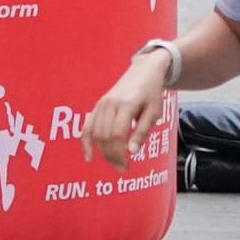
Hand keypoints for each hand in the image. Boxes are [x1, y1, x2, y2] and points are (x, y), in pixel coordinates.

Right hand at [80, 53, 169, 169]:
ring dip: (102, 152)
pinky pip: (87, 126)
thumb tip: (131, 152)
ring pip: (95, 133)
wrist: (144, 71)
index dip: (119, 153)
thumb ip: (142, 131)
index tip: (126, 166)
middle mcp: (110, 104)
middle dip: (111, 156)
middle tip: (122, 168)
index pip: (117, 135)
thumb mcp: (154, 112)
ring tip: (114, 163)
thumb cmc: (151, 93)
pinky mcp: (98, 105)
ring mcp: (102, 104)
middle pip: (105, 136)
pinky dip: (85, 142)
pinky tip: (89, 156)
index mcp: (127, 104)